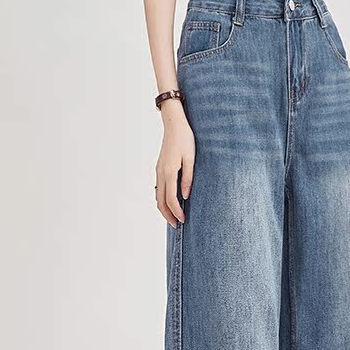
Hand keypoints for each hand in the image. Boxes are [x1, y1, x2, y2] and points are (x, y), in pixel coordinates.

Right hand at [156, 100, 194, 227]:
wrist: (174, 124)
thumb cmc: (185, 139)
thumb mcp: (191, 158)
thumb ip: (188, 178)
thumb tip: (185, 196)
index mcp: (169, 172)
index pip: (170, 199)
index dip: (176, 212)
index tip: (183, 221)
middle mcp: (161, 173)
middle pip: (160, 201)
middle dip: (168, 215)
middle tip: (177, 225)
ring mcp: (158, 171)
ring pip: (157, 196)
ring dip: (164, 208)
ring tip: (173, 217)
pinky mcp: (159, 168)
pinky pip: (158, 188)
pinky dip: (162, 199)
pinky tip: (170, 202)